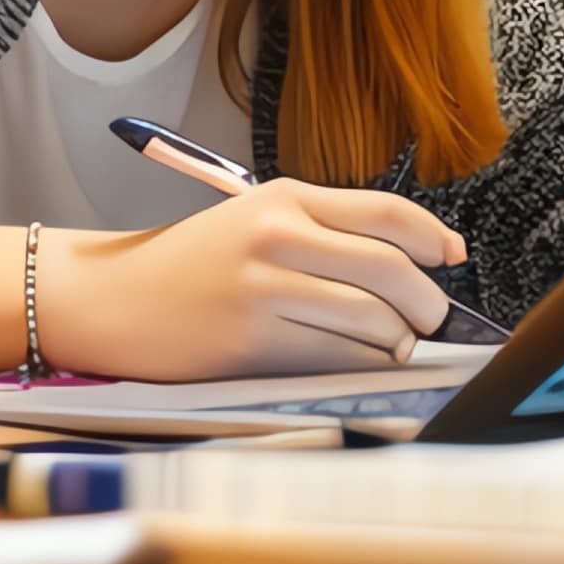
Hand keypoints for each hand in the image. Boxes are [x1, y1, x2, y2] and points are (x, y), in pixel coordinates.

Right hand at [39, 181, 465, 379]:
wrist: (111, 299)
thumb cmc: (188, 265)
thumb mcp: (253, 221)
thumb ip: (326, 232)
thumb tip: (417, 261)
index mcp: (284, 197)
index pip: (388, 211)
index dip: (434, 238)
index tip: (451, 258)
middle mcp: (277, 236)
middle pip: (393, 270)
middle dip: (427, 304)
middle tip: (427, 318)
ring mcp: (265, 290)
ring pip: (374, 321)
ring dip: (395, 342)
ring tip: (385, 344)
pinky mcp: (253, 342)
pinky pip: (338, 360)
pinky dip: (360, 367)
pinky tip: (349, 360)